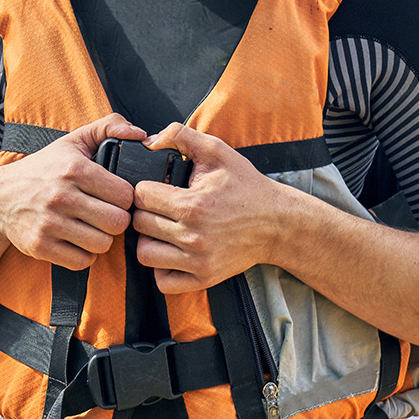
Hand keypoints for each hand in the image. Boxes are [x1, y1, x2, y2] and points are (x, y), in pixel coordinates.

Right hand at [0, 113, 146, 269]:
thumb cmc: (42, 170)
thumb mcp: (72, 141)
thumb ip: (108, 127)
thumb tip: (141, 134)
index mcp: (74, 168)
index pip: (125, 195)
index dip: (125, 199)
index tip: (114, 199)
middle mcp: (61, 195)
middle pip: (117, 223)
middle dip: (116, 221)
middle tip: (105, 216)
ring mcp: (49, 223)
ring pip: (102, 244)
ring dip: (101, 240)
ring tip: (91, 229)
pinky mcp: (40, 246)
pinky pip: (81, 262)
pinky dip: (84, 256)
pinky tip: (77, 242)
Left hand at [133, 123, 281, 292]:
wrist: (278, 224)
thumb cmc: (247, 187)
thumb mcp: (218, 151)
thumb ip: (181, 135)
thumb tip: (149, 141)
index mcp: (192, 205)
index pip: (141, 197)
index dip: (145, 188)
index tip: (156, 189)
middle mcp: (192, 236)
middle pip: (140, 224)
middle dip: (146, 212)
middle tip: (160, 208)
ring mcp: (197, 261)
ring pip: (145, 254)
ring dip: (149, 240)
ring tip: (162, 230)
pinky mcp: (203, 278)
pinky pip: (163, 282)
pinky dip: (161, 269)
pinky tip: (171, 253)